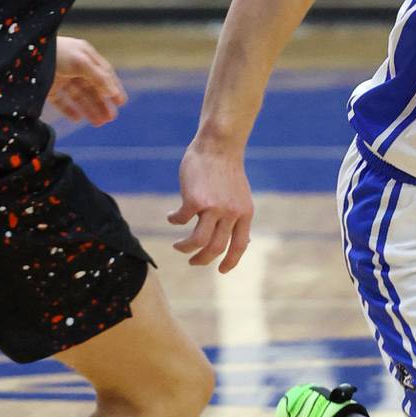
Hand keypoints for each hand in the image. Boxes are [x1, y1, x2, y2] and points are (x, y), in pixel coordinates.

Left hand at [47, 36, 126, 124]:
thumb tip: (113, 92)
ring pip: (79, 96)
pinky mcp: (48, 87)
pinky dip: (69, 110)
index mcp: (84, 56)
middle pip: (92, 88)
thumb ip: (98, 77)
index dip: (113, 87)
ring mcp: (61, 77)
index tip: (121, 102)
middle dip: (102, 103)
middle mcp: (74, 67)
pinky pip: (61, 101)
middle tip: (111, 118)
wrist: (24, 53)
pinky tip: (78, 119)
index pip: (103, 73)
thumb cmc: (55, 52)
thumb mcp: (80, 62)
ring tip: (99, 123)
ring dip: (90, 109)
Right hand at [168, 140, 253, 271]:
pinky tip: (171, 216)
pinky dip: (174, 220)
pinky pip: (181, 220)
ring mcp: (213, 207)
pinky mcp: (195, 200)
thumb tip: (241, 239)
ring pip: (197, 241)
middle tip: (192, 261)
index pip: (240, 245)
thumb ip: (238, 216)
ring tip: (178, 246)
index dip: (231, 261)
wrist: (219, 145)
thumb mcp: (240, 195)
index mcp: (244, 213)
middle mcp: (231, 213)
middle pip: (216, 248)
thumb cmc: (226, 169)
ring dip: (185, 247)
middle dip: (202, 259)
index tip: (221, 271)